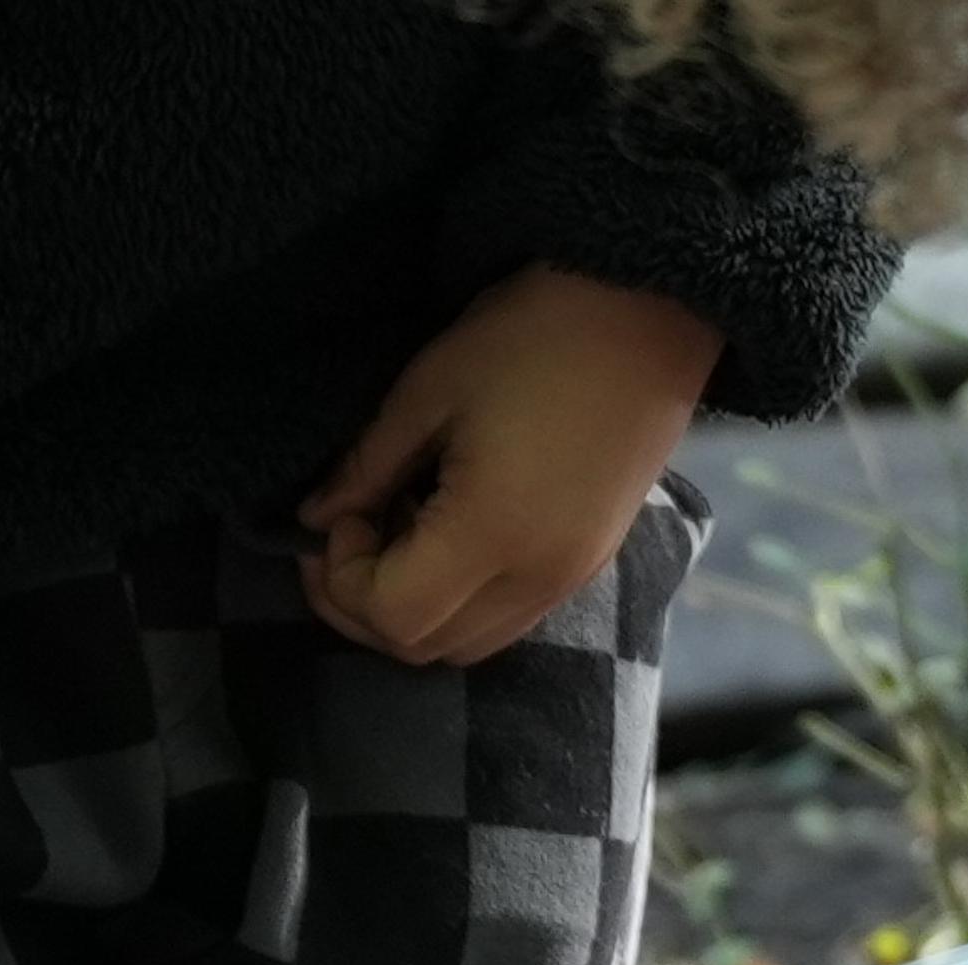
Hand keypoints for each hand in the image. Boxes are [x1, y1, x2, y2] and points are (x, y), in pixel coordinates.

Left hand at [302, 266, 719, 667]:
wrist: (653, 313)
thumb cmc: (534, 333)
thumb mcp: (430, 387)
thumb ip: (368, 465)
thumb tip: (315, 518)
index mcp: (492, 534)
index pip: (394, 616)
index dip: (344, 581)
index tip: (338, 513)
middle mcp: (534, 580)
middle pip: (425, 648)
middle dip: (366, 604)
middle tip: (348, 533)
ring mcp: (566, 582)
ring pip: (464, 647)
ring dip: (414, 609)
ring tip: (399, 532)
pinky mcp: (585, 568)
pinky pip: (503, 620)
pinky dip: (458, 600)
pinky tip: (446, 533)